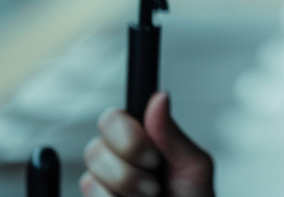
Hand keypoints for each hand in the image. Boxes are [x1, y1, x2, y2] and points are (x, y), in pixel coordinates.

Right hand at [81, 92, 214, 196]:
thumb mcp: (194, 168)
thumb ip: (172, 135)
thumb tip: (159, 96)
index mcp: (141, 142)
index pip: (111, 119)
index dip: (128, 136)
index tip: (153, 157)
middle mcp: (116, 161)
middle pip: (95, 149)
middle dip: (129, 172)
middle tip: (155, 187)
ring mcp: (102, 188)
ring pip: (89, 180)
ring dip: (125, 194)